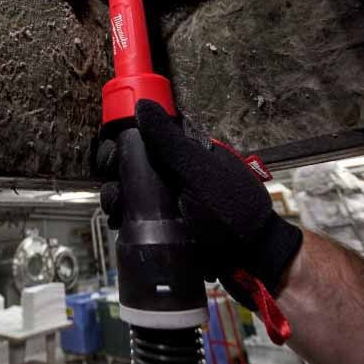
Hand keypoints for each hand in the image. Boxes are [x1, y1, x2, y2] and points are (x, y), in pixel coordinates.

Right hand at [97, 100, 302, 303]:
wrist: (251, 258)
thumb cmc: (229, 209)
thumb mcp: (197, 172)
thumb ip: (169, 141)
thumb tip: (142, 105)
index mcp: (184, 152)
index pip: (144, 135)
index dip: (123, 140)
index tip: (113, 154)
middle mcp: (172, 171)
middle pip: (129, 162)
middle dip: (113, 171)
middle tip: (114, 185)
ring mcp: (166, 199)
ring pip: (127, 189)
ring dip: (114, 196)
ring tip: (116, 210)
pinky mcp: (161, 226)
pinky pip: (134, 216)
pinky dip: (122, 217)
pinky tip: (118, 224)